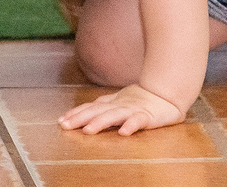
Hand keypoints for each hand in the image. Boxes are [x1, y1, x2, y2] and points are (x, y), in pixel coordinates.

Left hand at [58, 83, 186, 135]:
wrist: (165, 94)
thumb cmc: (139, 100)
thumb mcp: (117, 102)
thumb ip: (101, 107)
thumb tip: (81, 111)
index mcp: (111, 103)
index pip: (91, 107)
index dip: (76, 113)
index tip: (61, 121)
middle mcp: (119, 105)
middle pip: (97, 111)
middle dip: (80, 118)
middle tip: (65, 125)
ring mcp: (132, 110)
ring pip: (114, 115)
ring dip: (100, 122)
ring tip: (88, 130)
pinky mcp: (147, 116)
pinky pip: (138, 121)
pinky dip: (130, 125)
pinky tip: (123, 133)